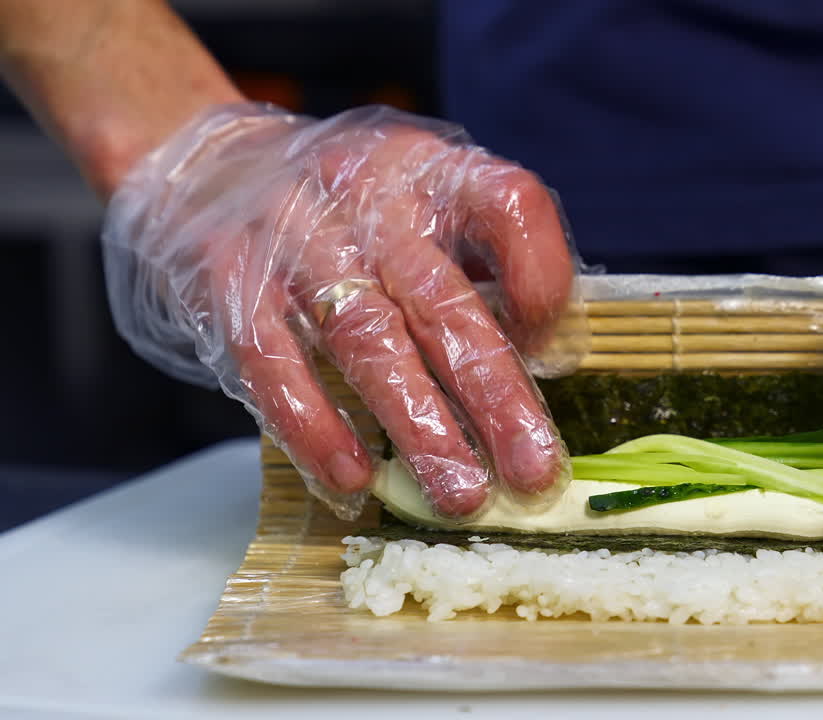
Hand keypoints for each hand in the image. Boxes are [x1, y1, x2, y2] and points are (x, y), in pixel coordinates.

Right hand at [103, 104, 579, 519]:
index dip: (540, 279)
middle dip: (493, 394)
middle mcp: (368, 193)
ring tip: (459, 494)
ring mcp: (293, 235)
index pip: (508, 204)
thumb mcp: (430, 205)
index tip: (551, 351)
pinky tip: (353, 478)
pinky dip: (314, 425)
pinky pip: (273, 359)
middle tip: (532, 471)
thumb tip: (548, 359)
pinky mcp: (230, 279)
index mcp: (435, 170)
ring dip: (417, 425)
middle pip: (441, 298)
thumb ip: (488, 267)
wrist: (211, 167)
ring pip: (364, 337)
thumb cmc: (355, 212)